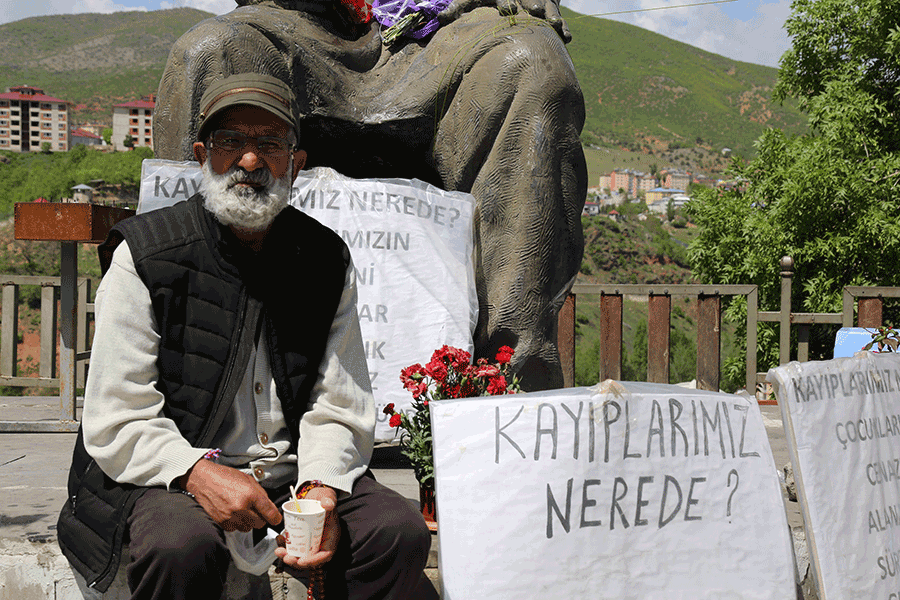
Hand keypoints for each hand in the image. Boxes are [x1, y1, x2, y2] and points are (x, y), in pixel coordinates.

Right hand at [178, 459, 281, 531]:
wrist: (203, 480)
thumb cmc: (225, 477)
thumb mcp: (248, 480)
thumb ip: (261, 494)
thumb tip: (269, 507)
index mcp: (251, 494)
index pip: (270, 513)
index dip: (276, 518)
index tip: (276, 519)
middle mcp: (241, 507)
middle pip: (260, 524)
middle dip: (260, 518)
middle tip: (256, 510)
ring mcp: (230, 516)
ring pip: (248, 528)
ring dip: (248, 521)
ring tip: (241, 509)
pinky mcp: (221, 522)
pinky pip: (235, 528)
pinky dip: (236, 522)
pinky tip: (232, 512)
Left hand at [275, 485, 339, 568]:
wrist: (315, 496)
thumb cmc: (323, 497)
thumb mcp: (327, 497)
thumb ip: (329, 500)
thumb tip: (327, 504)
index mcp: (331, 535)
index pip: (326, 554)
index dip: (315, 560)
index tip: (302, 561)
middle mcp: (322, 542)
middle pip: (312, 559)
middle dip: (298, 562)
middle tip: (287, 558)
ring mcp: (311, 542)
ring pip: (301, 556)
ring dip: (290, 557)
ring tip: (279, 552)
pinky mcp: (302, 539)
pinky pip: (294, 548)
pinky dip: (286, 548)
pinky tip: (279, 540)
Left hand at [438, 0, 570, 41]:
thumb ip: (456, 7)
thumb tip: (440, 17)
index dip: (507, 1)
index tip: (508, 7)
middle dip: (534, 3)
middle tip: (534, 12)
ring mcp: (539, 2)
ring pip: (548, 7)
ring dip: (552, 17)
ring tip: (558, 28)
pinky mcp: (549, 8)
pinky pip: (557, 17)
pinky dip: (562, 27)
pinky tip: (566, 38)